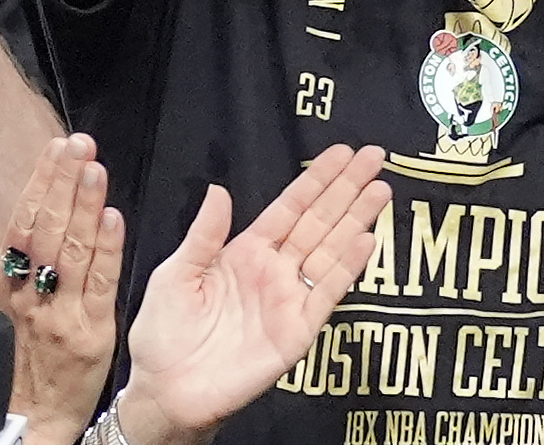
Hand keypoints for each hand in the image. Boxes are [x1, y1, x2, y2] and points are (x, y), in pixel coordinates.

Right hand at [0, 134, 125, 444]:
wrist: (25, 425)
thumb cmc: (3, 366)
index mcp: (5, 287)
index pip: (23, 223)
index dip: (39, 183)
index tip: (55, 147)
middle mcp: (31, 297)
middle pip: (49, 230)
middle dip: (64, 183)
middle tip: (80, 144)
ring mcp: (62, 316)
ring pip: (74, 252)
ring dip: (85, 206)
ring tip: (95, 168)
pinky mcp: (92, 335)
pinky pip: (100, 287)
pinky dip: (107, 251)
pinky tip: (112, 219)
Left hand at [122, 145, 393, 444]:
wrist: (166, 390)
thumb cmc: (164, 334)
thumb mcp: (176, 273)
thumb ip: (204, 234)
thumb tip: (220, 190)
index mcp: (245, 252)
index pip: (290, 207)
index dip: (317, 180)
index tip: (342, 153)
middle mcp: (273, 271)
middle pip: (318, 222)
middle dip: (347, 190)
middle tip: (374, 157)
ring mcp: (288, 300)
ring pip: (330, 251)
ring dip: (356, 221)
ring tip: (380, 190)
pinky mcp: (296, 331)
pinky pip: (326, 295)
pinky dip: (347, 268)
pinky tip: (365, 240)